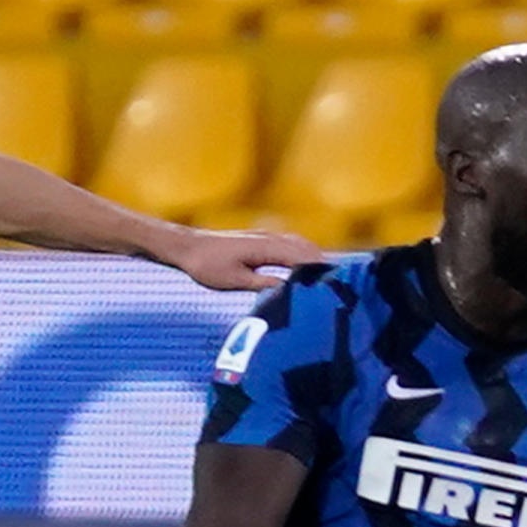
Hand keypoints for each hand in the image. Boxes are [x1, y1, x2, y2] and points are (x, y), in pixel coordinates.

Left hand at [159, 226, 324, 293]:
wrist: (188, 246)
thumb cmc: (207, 265)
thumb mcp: (234, 280)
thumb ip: (263, 284)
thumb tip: (289, 290)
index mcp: (267, 248)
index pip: (303, 258)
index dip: (320, 271)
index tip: (335, 285)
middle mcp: (271, 238)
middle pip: (308, 249)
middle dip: (322, 266)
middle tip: (337, 286)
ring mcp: (267, 236)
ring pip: (301, 245)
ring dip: (314, 260)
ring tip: (327, 279)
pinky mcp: (262, 239)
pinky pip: (291, 244)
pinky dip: (303, 255)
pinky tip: (306, 268)